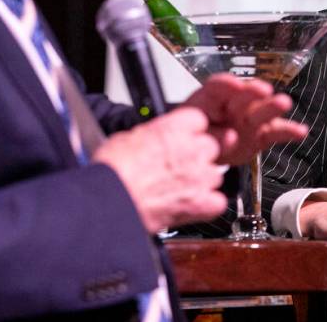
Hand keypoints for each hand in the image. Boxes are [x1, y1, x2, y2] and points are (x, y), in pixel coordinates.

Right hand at [93, 107, 226, 232]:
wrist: (109, 200)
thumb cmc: (113, 170)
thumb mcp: (131, 136)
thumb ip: (156, 134)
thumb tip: (156, 138)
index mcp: (176, 128)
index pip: (199, 120)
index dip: (190, 132)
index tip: (182, 139)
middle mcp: (194, 149)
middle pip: (211, 146)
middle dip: (198, 156)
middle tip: (177, 167)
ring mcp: (200, 177)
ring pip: (216, 174)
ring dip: (202, 181)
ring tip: (179, 189)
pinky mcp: (201, 203)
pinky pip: (217, 202)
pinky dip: (207, 206)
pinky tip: (192, 206)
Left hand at [181, 73, 307, 164]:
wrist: (201, 152)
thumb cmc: (195, 134)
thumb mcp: (190, 133)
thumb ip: (209, 134)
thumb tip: (230, 136)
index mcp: (210, 99)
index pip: (216, 87)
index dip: (225, 85)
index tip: (234, 85)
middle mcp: (234, 104)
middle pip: (244, 95)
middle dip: (253, 92)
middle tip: (263, 90)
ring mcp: (249, 119)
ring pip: (262, 111)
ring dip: (273, 106)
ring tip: (284, 103)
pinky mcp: (261, 135)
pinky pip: (276, 132)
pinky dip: (289, 131)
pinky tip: (301, 131)